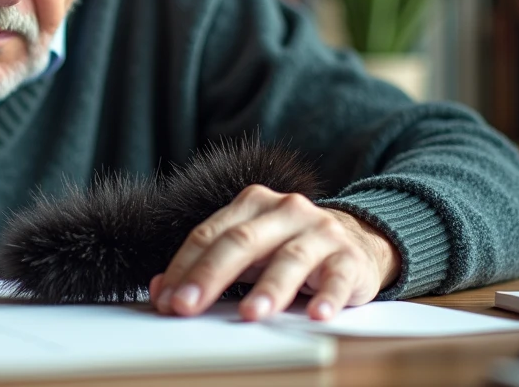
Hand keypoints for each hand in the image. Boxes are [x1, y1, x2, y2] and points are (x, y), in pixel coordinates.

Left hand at [149, 184, 400, 321]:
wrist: (356, 240)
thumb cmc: (287, 248)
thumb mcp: (248, 252)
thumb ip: (207, 265)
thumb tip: (161, 289)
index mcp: (252, 203)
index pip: (210, 234)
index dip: (184, 267)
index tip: (166, 298)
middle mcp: (285, 210)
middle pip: (242, 242)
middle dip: (210, 276)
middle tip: (187, 306)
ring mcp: (320, 231)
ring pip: (289, 258)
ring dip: (269, 289)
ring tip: (250, 314)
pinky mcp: (349, 257)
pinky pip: (338, 277)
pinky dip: (328, 296)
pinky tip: (317, 315)